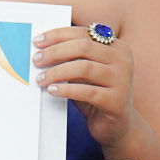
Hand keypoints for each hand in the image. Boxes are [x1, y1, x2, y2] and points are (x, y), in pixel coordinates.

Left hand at [34, 23, 138, 153]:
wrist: (117, 125)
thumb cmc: (96, 95)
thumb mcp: (85, 72)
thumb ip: (72, 58)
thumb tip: (42, 48)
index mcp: (116, 47)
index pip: (84, 33)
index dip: (58, 35)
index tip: (38, 41)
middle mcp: (123, 60)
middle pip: (84, 47)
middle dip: (55, 52)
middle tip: (37, 60)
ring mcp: (122, 80)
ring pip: (84, 68)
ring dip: (57, 72)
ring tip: (41, 78)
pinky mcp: (117, 100)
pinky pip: (87, 92)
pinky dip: (66, 90)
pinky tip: (52, 91)